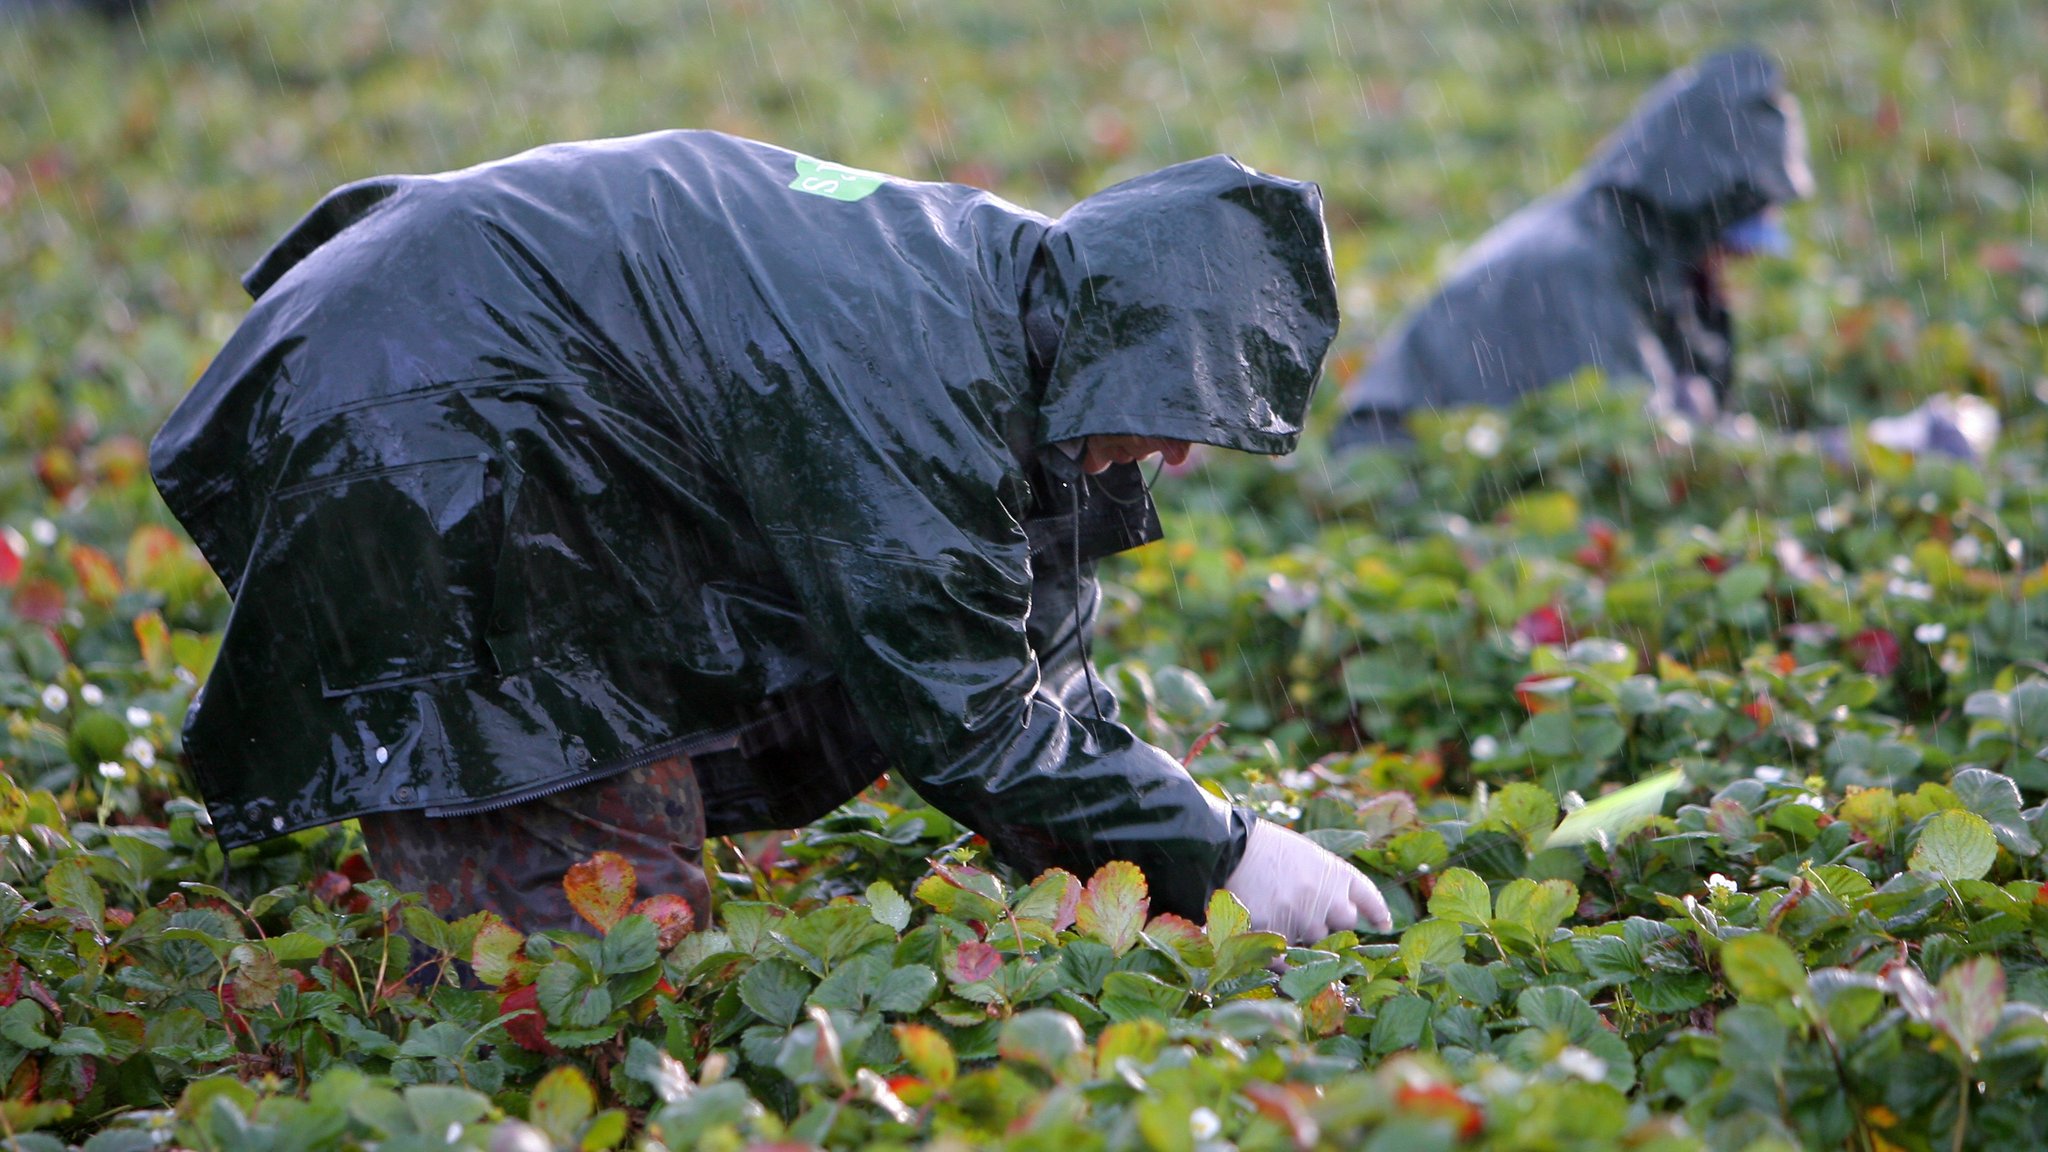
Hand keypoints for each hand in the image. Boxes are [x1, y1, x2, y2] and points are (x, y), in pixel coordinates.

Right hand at [1223, 819, 1391, 944]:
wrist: (1230, 847)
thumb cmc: (1267, 848)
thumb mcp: (1307, 856)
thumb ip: (1328, 882)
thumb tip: (1344, 912)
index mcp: (1337, 874)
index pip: (1368, 898)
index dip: (1376, 913)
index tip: (1382, 923)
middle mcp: (1327, 899)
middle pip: (1343, 926)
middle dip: (1331, 922)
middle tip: (1307, 912)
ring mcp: (1302, 919)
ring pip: (1312, 941)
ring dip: (1301, 934)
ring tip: (1277, 914)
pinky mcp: (1277, 934)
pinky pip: (1286, 958)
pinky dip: (1281, 959)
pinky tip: (1272, 949)